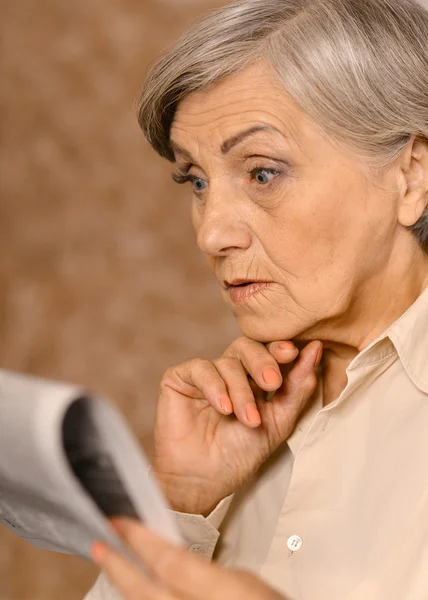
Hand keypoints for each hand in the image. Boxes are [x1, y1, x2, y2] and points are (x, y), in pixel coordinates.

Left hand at [91, 518, 285, 599]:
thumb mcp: (246, 585)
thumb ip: (207, 574)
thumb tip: (175, 560)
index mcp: (217, 594)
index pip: (168, 562)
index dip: (139, 539)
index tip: (119, 520)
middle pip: (143, 589)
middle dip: (118, 564)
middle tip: (99, 542)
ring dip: (123, 583)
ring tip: (112, 561)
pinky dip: (140, 597)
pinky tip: (134, 589)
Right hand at [152, 337, 322, 514]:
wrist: (204, 480)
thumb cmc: (240, 454)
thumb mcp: (278, 421)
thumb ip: (297, 388)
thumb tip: (315, 350)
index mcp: (253, 378)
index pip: (268, 351)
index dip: (280, 348)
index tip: (295, 353)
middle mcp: (229, 372)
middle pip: (247, 346)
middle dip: (263, 361)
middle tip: (272, 382)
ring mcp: (205, 374)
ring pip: (227, 362)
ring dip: (241, 390)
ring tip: (247, 419)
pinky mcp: (179, 379)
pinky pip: (200, 369)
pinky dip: (214, 386)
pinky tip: (224, 408)